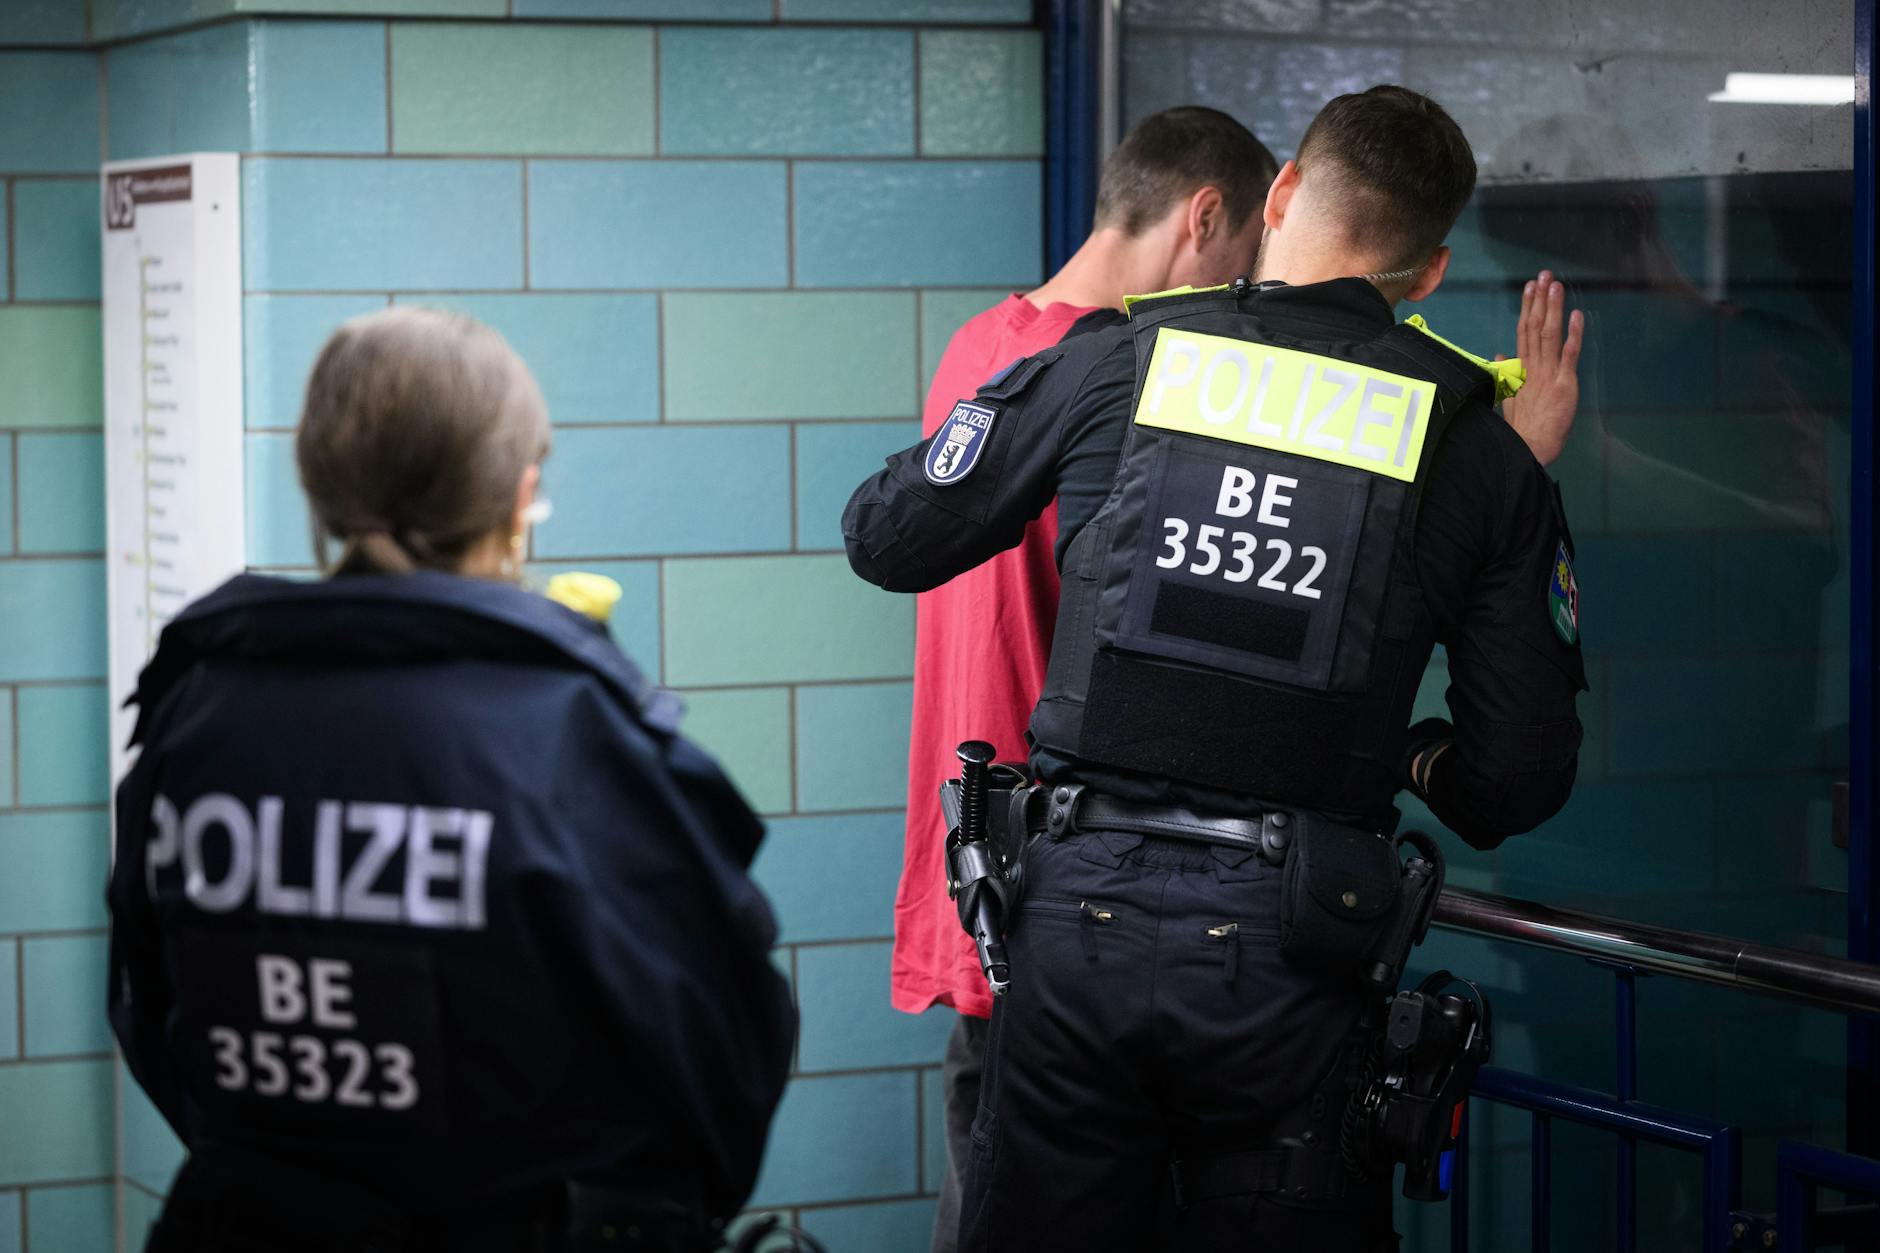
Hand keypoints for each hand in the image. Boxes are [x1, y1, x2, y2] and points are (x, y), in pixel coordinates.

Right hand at [1498, 270, 1584, 466]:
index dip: (1528, 309)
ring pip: (1549, 334)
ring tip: (1554, 285)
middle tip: (1543, 275)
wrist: (1529, 450)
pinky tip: (1576, 314)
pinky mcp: (1563, 384)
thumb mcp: (1511, 399)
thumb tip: (1500, 355)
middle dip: (1539, 300)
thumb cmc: (1523, 430)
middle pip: (1534, 327)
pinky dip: (1573, 334)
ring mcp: (1548, 374)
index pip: (1523, 333)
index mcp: (1521, 370)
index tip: (1530, 288)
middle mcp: (1533, 368)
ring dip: (1552, 308)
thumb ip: (1508, 375)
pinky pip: (1569, 355)